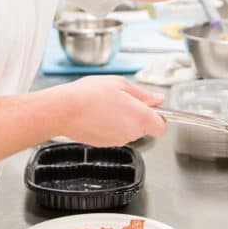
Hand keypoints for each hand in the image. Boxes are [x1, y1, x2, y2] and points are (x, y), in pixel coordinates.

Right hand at [49, 76, 166, 145]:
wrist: (64, 110)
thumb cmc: (90, 94)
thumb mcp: (120, 84)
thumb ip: (143, 94)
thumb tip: (158, 99)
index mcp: (140, 117)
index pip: (162, 127)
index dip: (159, 118)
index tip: (151, 109)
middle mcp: (132, 133)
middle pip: (144, 127)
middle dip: (137, 116)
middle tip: (122, 100)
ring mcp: (118, 141)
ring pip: (128, 131)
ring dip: (122, 120)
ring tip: (106, 105)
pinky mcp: (105, 144)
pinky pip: (114, 134)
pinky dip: (110, 126)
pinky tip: (98, 114)